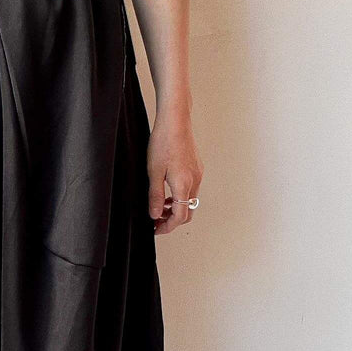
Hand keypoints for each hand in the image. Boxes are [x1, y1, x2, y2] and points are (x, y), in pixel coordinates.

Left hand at [148, 107, 202, 235]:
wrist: (175, 121)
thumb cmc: (163, 142)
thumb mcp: (153, 172)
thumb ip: (155, 196)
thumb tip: (155, 215)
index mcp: (184, 184)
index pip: (180, 216)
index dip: (167, 226)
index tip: (156, 229)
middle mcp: (195, 181)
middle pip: (188, 212)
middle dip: (172, 220)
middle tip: (156, 221)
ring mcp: (197, 174)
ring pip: (189, 201)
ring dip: (176, 208)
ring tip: (159, 207)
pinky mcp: (196, 168)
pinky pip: (190, 190)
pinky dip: (179, 197)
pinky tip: (167, 192)